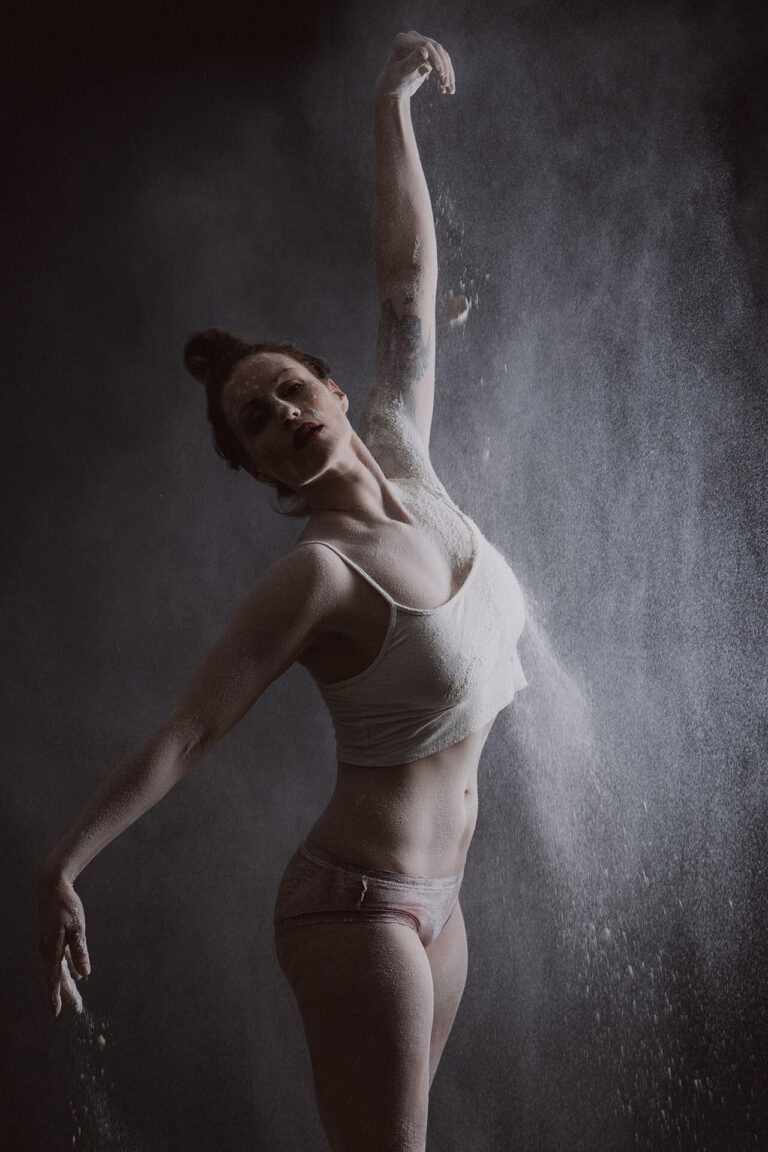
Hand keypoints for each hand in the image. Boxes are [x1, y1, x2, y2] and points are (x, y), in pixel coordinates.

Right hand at [37, 873, 90, 1016]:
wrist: (51, 886)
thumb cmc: (65, 905)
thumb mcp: (77, 928)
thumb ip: (80, 951)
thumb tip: (84, 974)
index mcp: (52, 949)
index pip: (54, 979)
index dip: (56, 996)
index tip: (57, 1013)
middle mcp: (47, 949)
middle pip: (58, 977)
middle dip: (67, 993)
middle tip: (78, 1008)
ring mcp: (48, 943)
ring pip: (59, 968)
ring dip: (67, 982)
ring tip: (76, 996)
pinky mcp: (50, 936)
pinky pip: (60, 957)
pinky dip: (67, 966)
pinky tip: (75, 973)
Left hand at [375, 31, 454, 100]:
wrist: (394, 90)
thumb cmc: (394, 82)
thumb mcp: (403, 73)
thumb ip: (413, 61)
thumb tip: (425, 51)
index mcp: (403, 40)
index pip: (425, 45)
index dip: (435, 59)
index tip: (441, 74)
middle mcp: (413, 38)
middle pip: (436, 49)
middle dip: (443, 68)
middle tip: (446, 85)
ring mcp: (422, 44)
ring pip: (442, 55)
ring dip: (448, 73)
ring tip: (449, 90)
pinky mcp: (430, 53)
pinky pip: (443, 62)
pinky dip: (446, 75)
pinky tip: (446, 90)